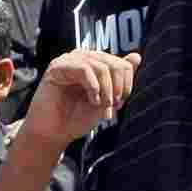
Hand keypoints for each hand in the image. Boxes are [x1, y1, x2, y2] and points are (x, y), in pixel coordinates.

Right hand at [23, 49, 139, 149]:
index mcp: (94, 64)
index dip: (127, 84)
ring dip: (106, 89)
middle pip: (114, 63)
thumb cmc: (76, 118)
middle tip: (112, 106)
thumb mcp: (106, 99)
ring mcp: (69, 61)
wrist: (54, 133)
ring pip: (101, 66)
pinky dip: (93, 86)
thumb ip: (120, 79)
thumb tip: (137, 56)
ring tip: (101, 105)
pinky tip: (92, 100)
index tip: (119, 104)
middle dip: (117, 87)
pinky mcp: (57, 67)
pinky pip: (84, 69)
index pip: (122, 64)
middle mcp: (82, 58)